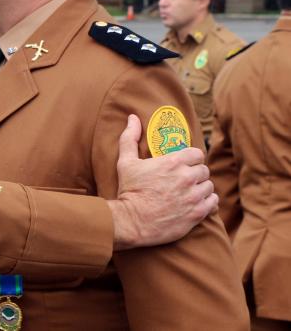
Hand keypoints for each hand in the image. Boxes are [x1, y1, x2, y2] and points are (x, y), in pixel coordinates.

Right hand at [107, 114, 216, 249]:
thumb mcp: (125, 162)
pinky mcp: (197, 213)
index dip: (191, 158)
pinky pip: (213, 201)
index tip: (183, 164)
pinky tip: (195, 202)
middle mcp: (186, 177)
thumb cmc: (129, 190)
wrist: (131, 221)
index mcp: (173, 162)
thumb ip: (130, 138)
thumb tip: (132, 118)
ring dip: (201, 188)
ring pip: (209, 186)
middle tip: (184, 180)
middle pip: (204, 170)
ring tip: (189, 192)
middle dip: (195, 173)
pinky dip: (207, 201)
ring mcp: (193, 196)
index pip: (197, 153)